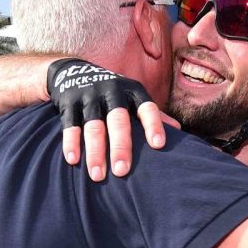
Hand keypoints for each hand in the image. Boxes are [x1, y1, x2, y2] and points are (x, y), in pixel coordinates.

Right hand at [46, 58, 170, 180]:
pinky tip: (73, 161)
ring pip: (93, 126)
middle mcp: (112, 92)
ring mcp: (89, 96)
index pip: (147, 108)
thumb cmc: (113, 94)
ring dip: (95, 152)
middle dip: (120, 146)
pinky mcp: (69, 103)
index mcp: (133, 91)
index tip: (159, 145)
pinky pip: (71, 125)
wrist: (73, 72)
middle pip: (118, 121)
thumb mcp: (133, 98)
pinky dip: (71, 143)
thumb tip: (178, 131)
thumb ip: (153, 115)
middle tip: (122, 171)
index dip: (153, 125)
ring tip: (98, 176)